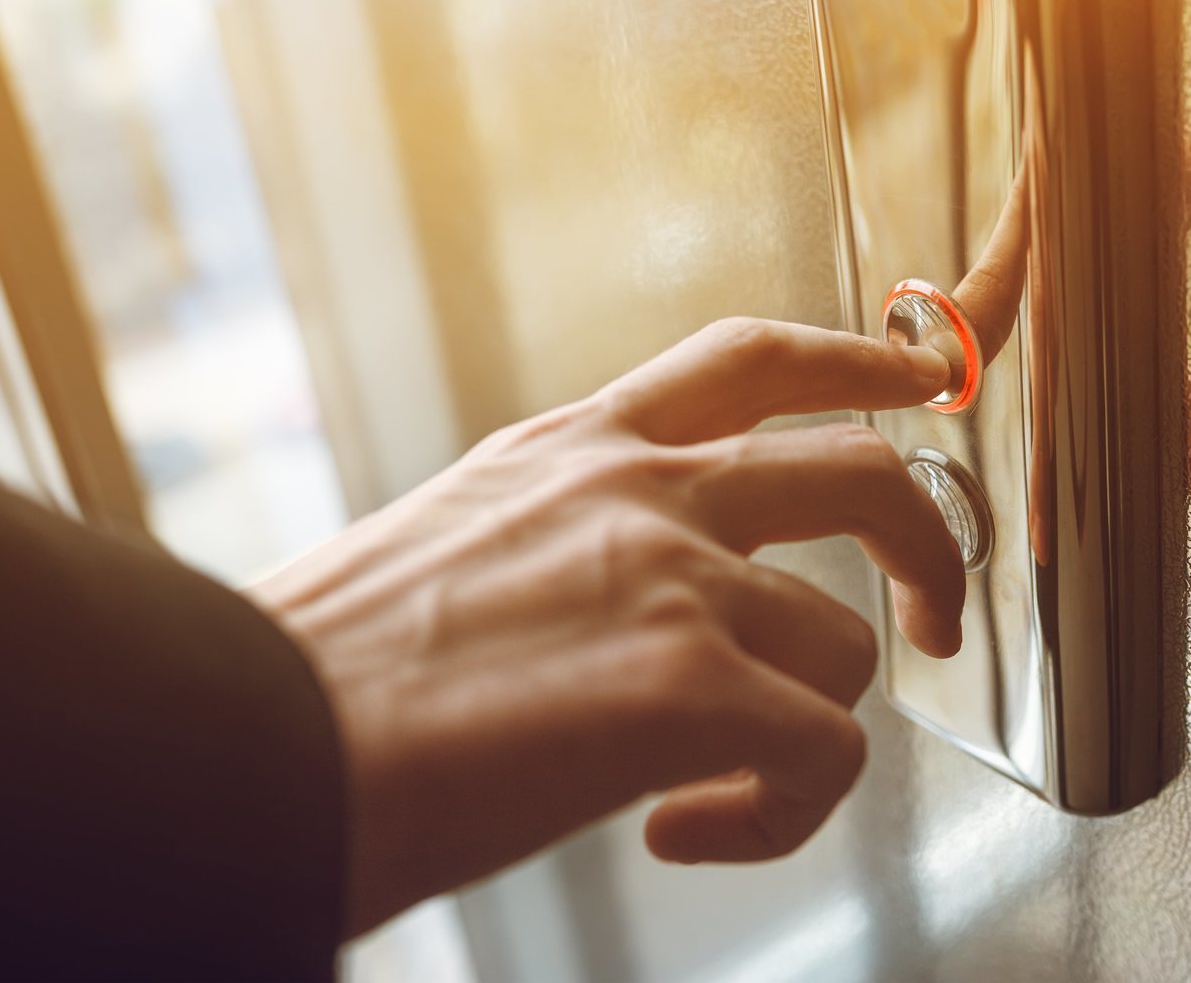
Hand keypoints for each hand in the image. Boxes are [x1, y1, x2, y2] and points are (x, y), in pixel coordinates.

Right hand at [252, 319, 963, 937]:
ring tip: (709, 786)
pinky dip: (777, 813)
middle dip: (929, 540)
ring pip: (842, 646)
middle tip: (938, 613)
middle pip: (860, 468)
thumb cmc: (331, 667)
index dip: (858, 359)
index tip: (920, 377)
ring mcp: (671, 578)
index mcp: (579, 448)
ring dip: (800, 729)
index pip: (750, 361)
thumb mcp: (460, 534)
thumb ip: (566, 532)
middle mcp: (640, 490)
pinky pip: (820, 754)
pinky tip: (681, 830)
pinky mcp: (685, 687)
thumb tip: (627, 597)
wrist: (252, 740)